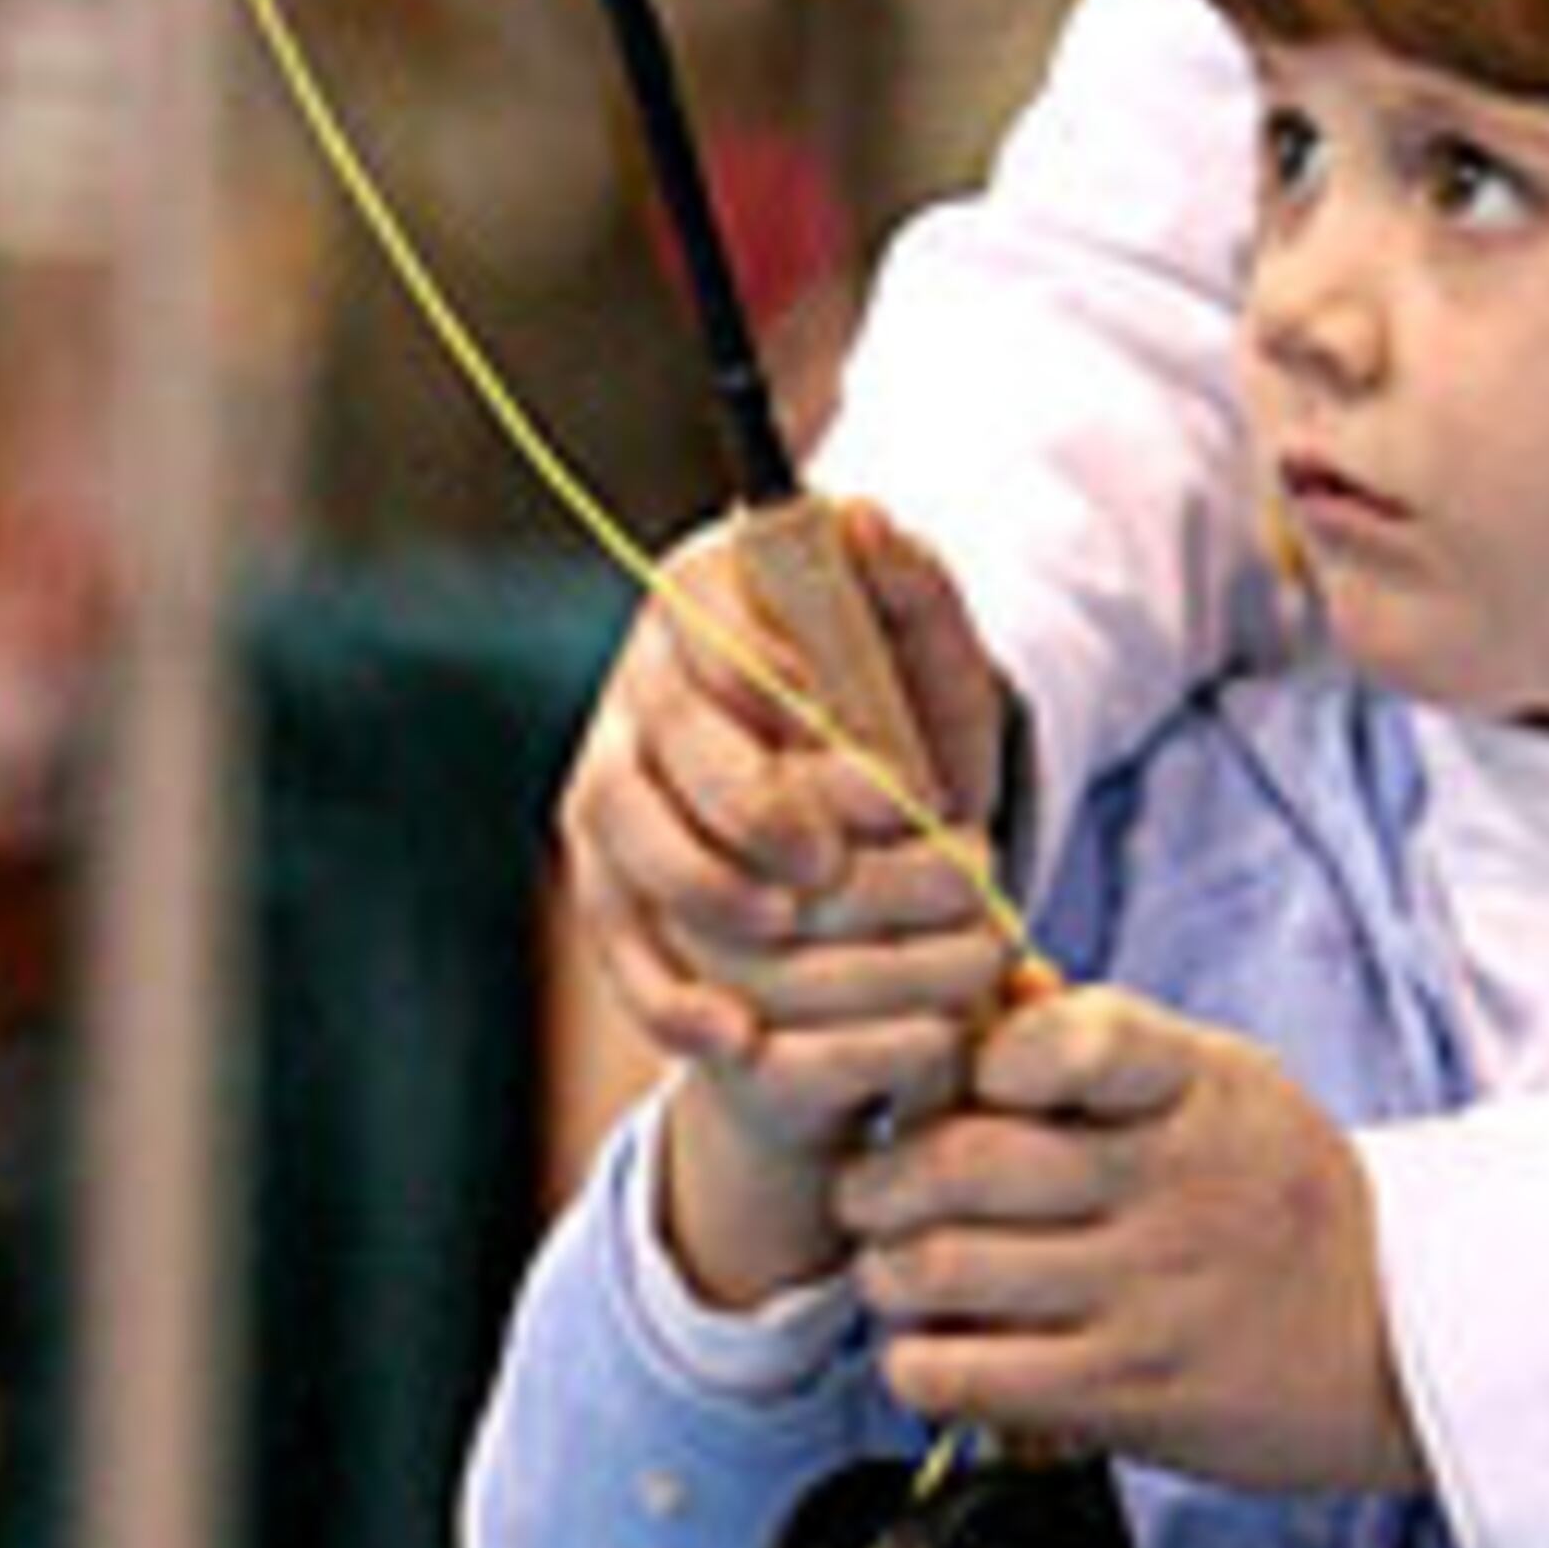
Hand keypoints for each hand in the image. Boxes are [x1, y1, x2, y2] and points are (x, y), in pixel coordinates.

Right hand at [554, 503, 1026, 1303]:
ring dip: (691, 879)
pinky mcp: (610, 872)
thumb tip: (854, 514)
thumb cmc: (913, 715)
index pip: (706, 624)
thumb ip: (910, 586)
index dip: (762, 681)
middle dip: (739, 798)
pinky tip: (728, 1033)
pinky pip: (611, 929)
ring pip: (611, 823)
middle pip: (657, 733)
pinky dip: (661, 987)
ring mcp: (614, 775)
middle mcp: (642, 679)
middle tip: (824, 859)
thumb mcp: (937, 656)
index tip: (832, 730)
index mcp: (710, 597)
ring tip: (780, 924)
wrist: (891, 816)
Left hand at [835, 981, 1422, 1493]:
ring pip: (942, 1269)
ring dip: (885, 1272)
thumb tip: (996, 984)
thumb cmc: (1277, 1197)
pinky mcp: (1129, 1394)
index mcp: (1196, 1090)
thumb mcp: (1226, 1087)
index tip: (970, 1084)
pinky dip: (918, 1362)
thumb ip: (1109, 1039)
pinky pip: (966, 1374)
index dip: (987, 1055)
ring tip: (894, 1272)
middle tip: (869, 1195)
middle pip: (962, 1162)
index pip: (1070, 1038)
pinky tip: (933, 1351)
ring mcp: (1151, 1293)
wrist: (1398, 1338)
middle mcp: (1174, 1185)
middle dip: (880, 1179)